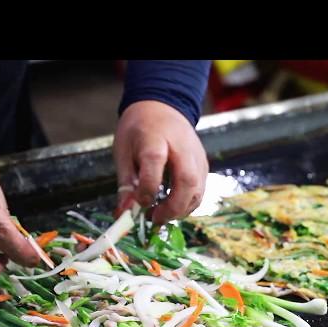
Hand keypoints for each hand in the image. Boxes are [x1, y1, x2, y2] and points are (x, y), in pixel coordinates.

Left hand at [113, 100, 208, 223]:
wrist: (163, 108)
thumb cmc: (140, 130)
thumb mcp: (123, 151)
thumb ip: (126, 183)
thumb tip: (125, 214)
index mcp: (155, 138)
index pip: (155, 162)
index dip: (147, 188)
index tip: (138, 204)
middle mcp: (182, 147)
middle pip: (187, 181)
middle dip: (172, 207)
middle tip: (154, 218)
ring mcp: (197, 157)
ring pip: (198, 191)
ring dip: (180, 210)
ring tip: (160, 215)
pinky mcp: (204, 166)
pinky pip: (200, 191)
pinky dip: (186, 205)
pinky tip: (171, 207)